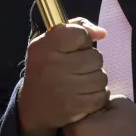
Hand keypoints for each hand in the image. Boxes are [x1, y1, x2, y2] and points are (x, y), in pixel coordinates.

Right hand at [17, 18, 108, 133]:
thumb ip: (76, 28)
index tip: (74, 47)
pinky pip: (101, 96)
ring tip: (80, 82)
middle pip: (95, 56)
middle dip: (90, 61)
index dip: (82, 39)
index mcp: (44, 47)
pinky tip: (83, 95)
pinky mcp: (74, 107)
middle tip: (77, 68)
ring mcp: (64, 89)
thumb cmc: (46, 68)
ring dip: (95, 79)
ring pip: (101, 77)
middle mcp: (52, 66)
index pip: (79, 34)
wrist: (33, 107)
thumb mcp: (50, 43)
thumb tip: (102, 33)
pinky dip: (97, 96)